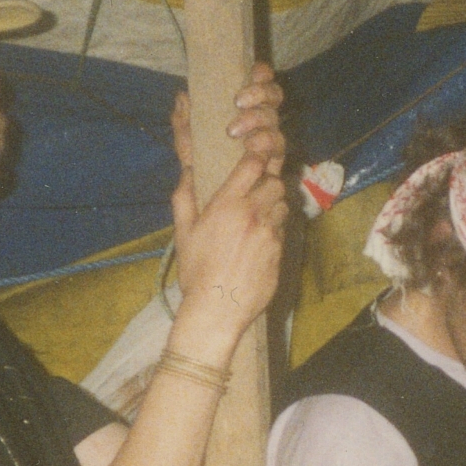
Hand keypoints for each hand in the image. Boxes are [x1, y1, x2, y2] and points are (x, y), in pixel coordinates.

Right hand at [169, 63, 289, 358]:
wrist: (217, 309)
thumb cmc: (196, 272)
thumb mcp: (182, 233)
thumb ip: (185, 198)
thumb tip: (187, 173)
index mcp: (227, 205)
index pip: (253, 165)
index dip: (256, 157)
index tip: (253, 158)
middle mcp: (252, 214)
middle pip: (274, 182)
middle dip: (267, 182)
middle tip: (256, 190)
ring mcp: (270, 233)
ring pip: (282, 204)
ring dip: (273, 205)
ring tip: (259, 216)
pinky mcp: (280, 251)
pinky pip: (283, 230)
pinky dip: (274, 229)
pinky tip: (260, 241)